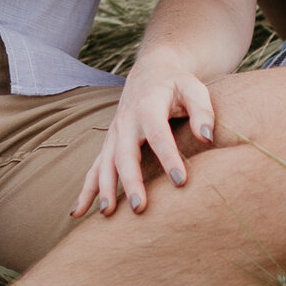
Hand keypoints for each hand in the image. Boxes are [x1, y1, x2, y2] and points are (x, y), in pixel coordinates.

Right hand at [72, 53, 213, 216]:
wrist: (151, 72)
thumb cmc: (178, 84)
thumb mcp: (194, 89)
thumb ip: (203, 112)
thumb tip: (207, 138)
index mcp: (149, 106)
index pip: (158, 134)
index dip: (169, 157)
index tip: (180, 181)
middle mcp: (126, 121)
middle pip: (125, 154)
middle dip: (130, 181)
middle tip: (139, 208)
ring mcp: (115, 133)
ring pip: (105, 163)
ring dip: (104, 188)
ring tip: (107, 213)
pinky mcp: (110, 144)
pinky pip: (95, 168)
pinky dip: (86, 190)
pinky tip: (77, 212)